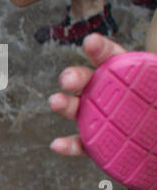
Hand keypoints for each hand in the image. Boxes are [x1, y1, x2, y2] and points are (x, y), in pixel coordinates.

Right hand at [49, 33, 129, 157]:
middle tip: (67, 79)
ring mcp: (105, 121)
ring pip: (80, 111)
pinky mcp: (103, 148)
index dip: (102, 49)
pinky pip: (84, 146)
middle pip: (90, 82)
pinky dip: (70, 146)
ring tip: (56, 102)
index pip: (115, 58)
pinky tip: (58, 144)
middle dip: (75, 77)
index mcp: (133, 77)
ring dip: (65, 105)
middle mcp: (113, 96)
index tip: (91, 42)